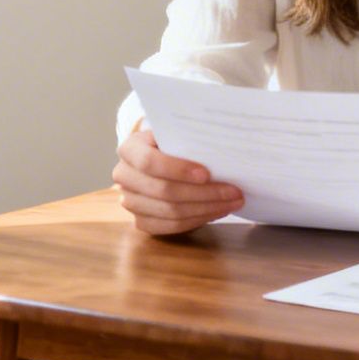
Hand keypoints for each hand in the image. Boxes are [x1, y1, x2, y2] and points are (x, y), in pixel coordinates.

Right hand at [112, 125, 243, 234]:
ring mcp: (129, 201)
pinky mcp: (140, 220)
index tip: (206, 174)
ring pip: (170, 212)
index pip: (150, 162)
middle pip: (164, 191)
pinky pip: (170, 227)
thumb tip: (222, 145)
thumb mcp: (174, 132)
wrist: (156, 158)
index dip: (178, 169)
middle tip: (234, 192)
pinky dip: (196, 221)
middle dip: (204, 193)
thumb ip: (188, 137)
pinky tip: (216, 212)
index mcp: (129, 149)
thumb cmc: (170, 142)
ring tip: (231, 202)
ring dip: (206, 209)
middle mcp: (124, 176)